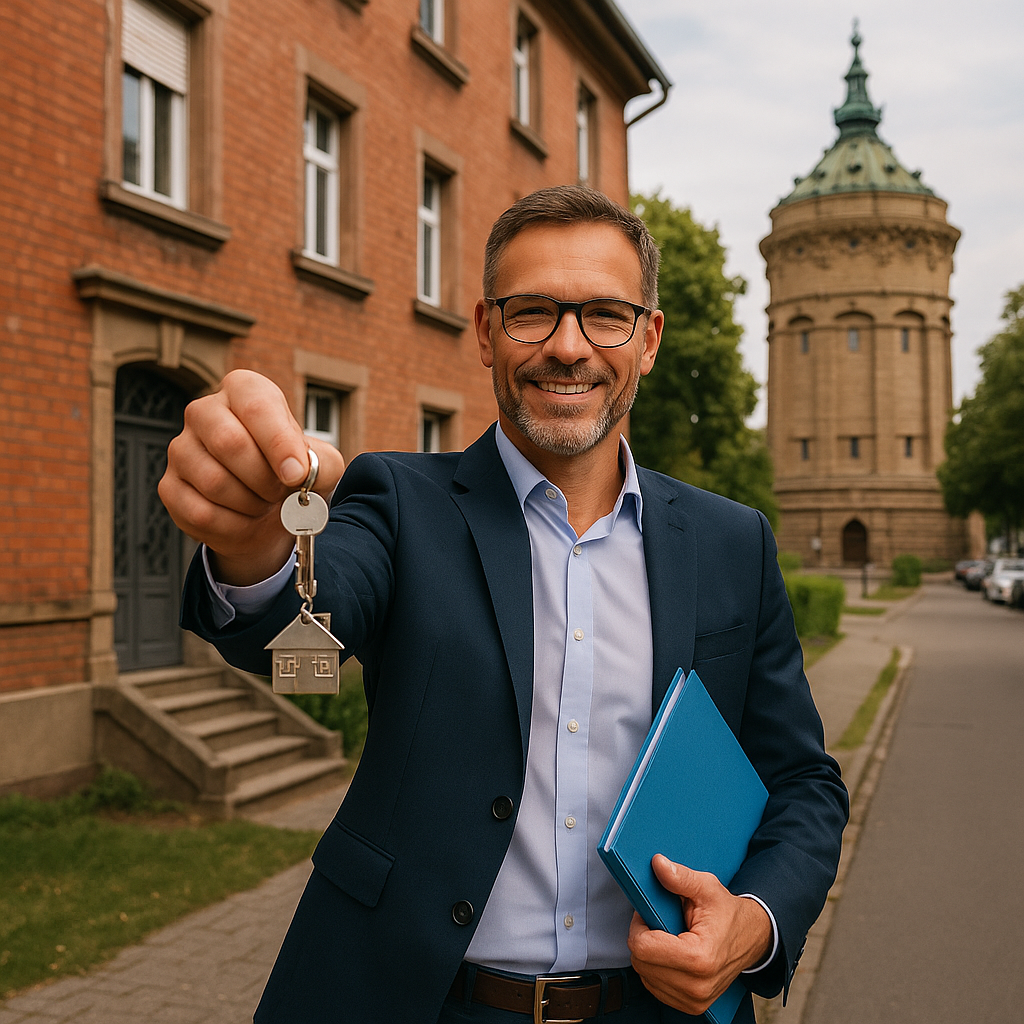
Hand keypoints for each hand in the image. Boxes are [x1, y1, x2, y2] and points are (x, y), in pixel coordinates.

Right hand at [158, 369, 345, 584]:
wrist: (267, 511)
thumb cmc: (291, 475)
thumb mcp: (321, 465)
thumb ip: (321, 464)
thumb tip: (297, 471)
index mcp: (244, 391)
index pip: (257, 406)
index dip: (279, 443)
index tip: (296, 475)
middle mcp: (204, 412)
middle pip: (229, 443)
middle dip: (265, 479)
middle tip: (281, 493)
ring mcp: (181, 449)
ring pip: (214, 482)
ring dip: (251, 504)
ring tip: (264, 503)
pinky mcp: (169, 486)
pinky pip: (201, 512)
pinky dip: (233, 526)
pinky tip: (244, 519)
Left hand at [627, 854, 772, 1014]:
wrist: (752, 939)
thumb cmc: (728, 913)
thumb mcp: (707, 888)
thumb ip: (681, 877)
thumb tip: (657, 864)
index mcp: (699, 958)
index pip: (643, 947)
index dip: (640, 925)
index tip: (650, 913)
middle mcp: (697, 986)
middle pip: (640, 962)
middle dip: (643, 937)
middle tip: (658, 922)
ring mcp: (694, 1000)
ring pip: (644, 975)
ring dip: (649, 954)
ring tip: (667, 937)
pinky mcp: (691, 1006)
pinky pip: (654, 987)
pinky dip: (656, 968)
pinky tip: (670, 954)